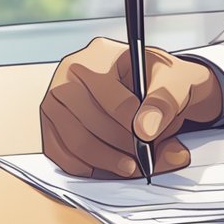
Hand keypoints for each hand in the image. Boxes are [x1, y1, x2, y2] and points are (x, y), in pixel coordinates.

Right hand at [39, 37, 223, 177]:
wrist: (149, 87)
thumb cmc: (157, 83)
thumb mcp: (173, 82)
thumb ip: (163, 102)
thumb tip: (145, 128)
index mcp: (98, 55)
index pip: (110, 96)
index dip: (132, 124)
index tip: (148, 141)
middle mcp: (69, 74)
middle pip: (89, 121)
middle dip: (121, 146)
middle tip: (144, 159)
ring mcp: (55, 100)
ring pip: (76, 142)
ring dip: (107, 161)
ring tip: (131, 165)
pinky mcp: (50, 125)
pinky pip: (63, 156)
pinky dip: (88, 167)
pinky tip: (109, 165)